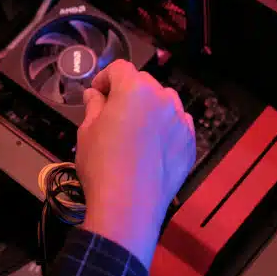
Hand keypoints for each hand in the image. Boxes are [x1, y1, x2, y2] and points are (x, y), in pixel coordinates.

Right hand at [75, 60, 195, 268]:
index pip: (119, 69)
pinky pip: (176, 126)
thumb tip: (95, 95)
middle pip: (143, 84)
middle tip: (112, 116)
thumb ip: (94, 106)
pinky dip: (164, 129)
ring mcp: (180, 121)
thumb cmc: (101, 165)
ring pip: (163, 103)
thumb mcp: (87, 132)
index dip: (104, 79)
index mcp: (134, 89)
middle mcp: (162, 98)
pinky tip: (151, 149)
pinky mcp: (190, 143)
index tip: (96, 96)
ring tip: (134, 133)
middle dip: (127, 93)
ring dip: (149, 109)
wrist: (129, 206)